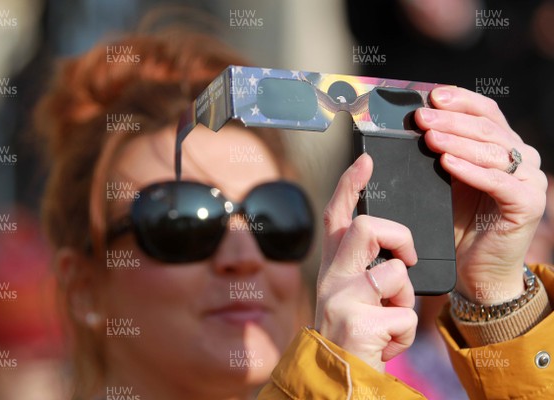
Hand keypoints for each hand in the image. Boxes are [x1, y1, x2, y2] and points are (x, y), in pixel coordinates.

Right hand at [315, 154, 417, 371]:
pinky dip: (405, 332)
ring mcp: (343, 299)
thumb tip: (391, 248)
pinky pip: (404, 316)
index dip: (351, 184)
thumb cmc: (350, 332)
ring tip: (390, 317)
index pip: (338, 215)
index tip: (367, 159)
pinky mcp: (359, 323)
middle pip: (366, 228)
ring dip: (404, 300)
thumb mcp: (349, 294)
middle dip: (398, 237)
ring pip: (395, 274)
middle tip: (406, 259)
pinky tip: (389, 341)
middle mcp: (332, 278)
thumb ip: (363, 268)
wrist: (336, 376)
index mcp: (333, 267)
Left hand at [416, 87, 546, 303]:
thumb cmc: (459, 223)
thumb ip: (441, 153)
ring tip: (429, 137)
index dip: (459, 100)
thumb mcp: (447, 181)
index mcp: (503, 146)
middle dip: (450, 120)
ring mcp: (529, 180)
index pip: (485, 111)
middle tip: (421, 117)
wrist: (477, 269)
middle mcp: (521, 158)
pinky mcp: (527, 204)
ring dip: (457, 141)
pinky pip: (497, 181)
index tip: (431, 95)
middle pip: (486, 127)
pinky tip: (447, 162)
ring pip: (491, 151)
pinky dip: (470, 170)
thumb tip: (415, 125)